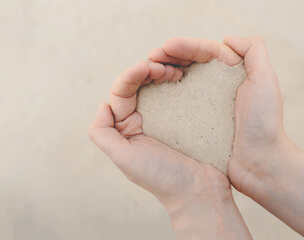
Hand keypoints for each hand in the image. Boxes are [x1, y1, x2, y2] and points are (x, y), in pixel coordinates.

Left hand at [89, 41, 251, 238]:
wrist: (200, 191)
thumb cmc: (162, 177)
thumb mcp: (125, 158)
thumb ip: (104, 134)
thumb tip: (102, 105)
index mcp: (126, 127)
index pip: (122, 93)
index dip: (132, 75)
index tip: (149, 67)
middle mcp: (143, 120)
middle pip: (139, 84)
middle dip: (148, 69)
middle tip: (166, 67)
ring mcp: (166, 117)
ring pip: (158, 85)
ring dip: (164, 71)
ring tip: (176, 70)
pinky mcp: (187, 117)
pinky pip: (179, 93)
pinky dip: (180, 80)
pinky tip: (187, 75)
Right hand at [147, 36, 287, 189]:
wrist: (260, 164)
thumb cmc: (264, 124)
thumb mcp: (265, 81)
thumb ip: (253, 51)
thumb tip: (226, 37)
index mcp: (231, 72)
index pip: (204, 51)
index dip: (185, 46)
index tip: (167, 46)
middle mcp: (215, 85)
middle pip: (187, 62)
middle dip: (168, 55)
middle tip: (151, 56)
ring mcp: (202, 104)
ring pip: (178, 80)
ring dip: (161, 72)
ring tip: (146, 69)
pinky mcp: (194, 121)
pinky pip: (174, 102)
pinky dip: (161, 94)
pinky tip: (149, 91)